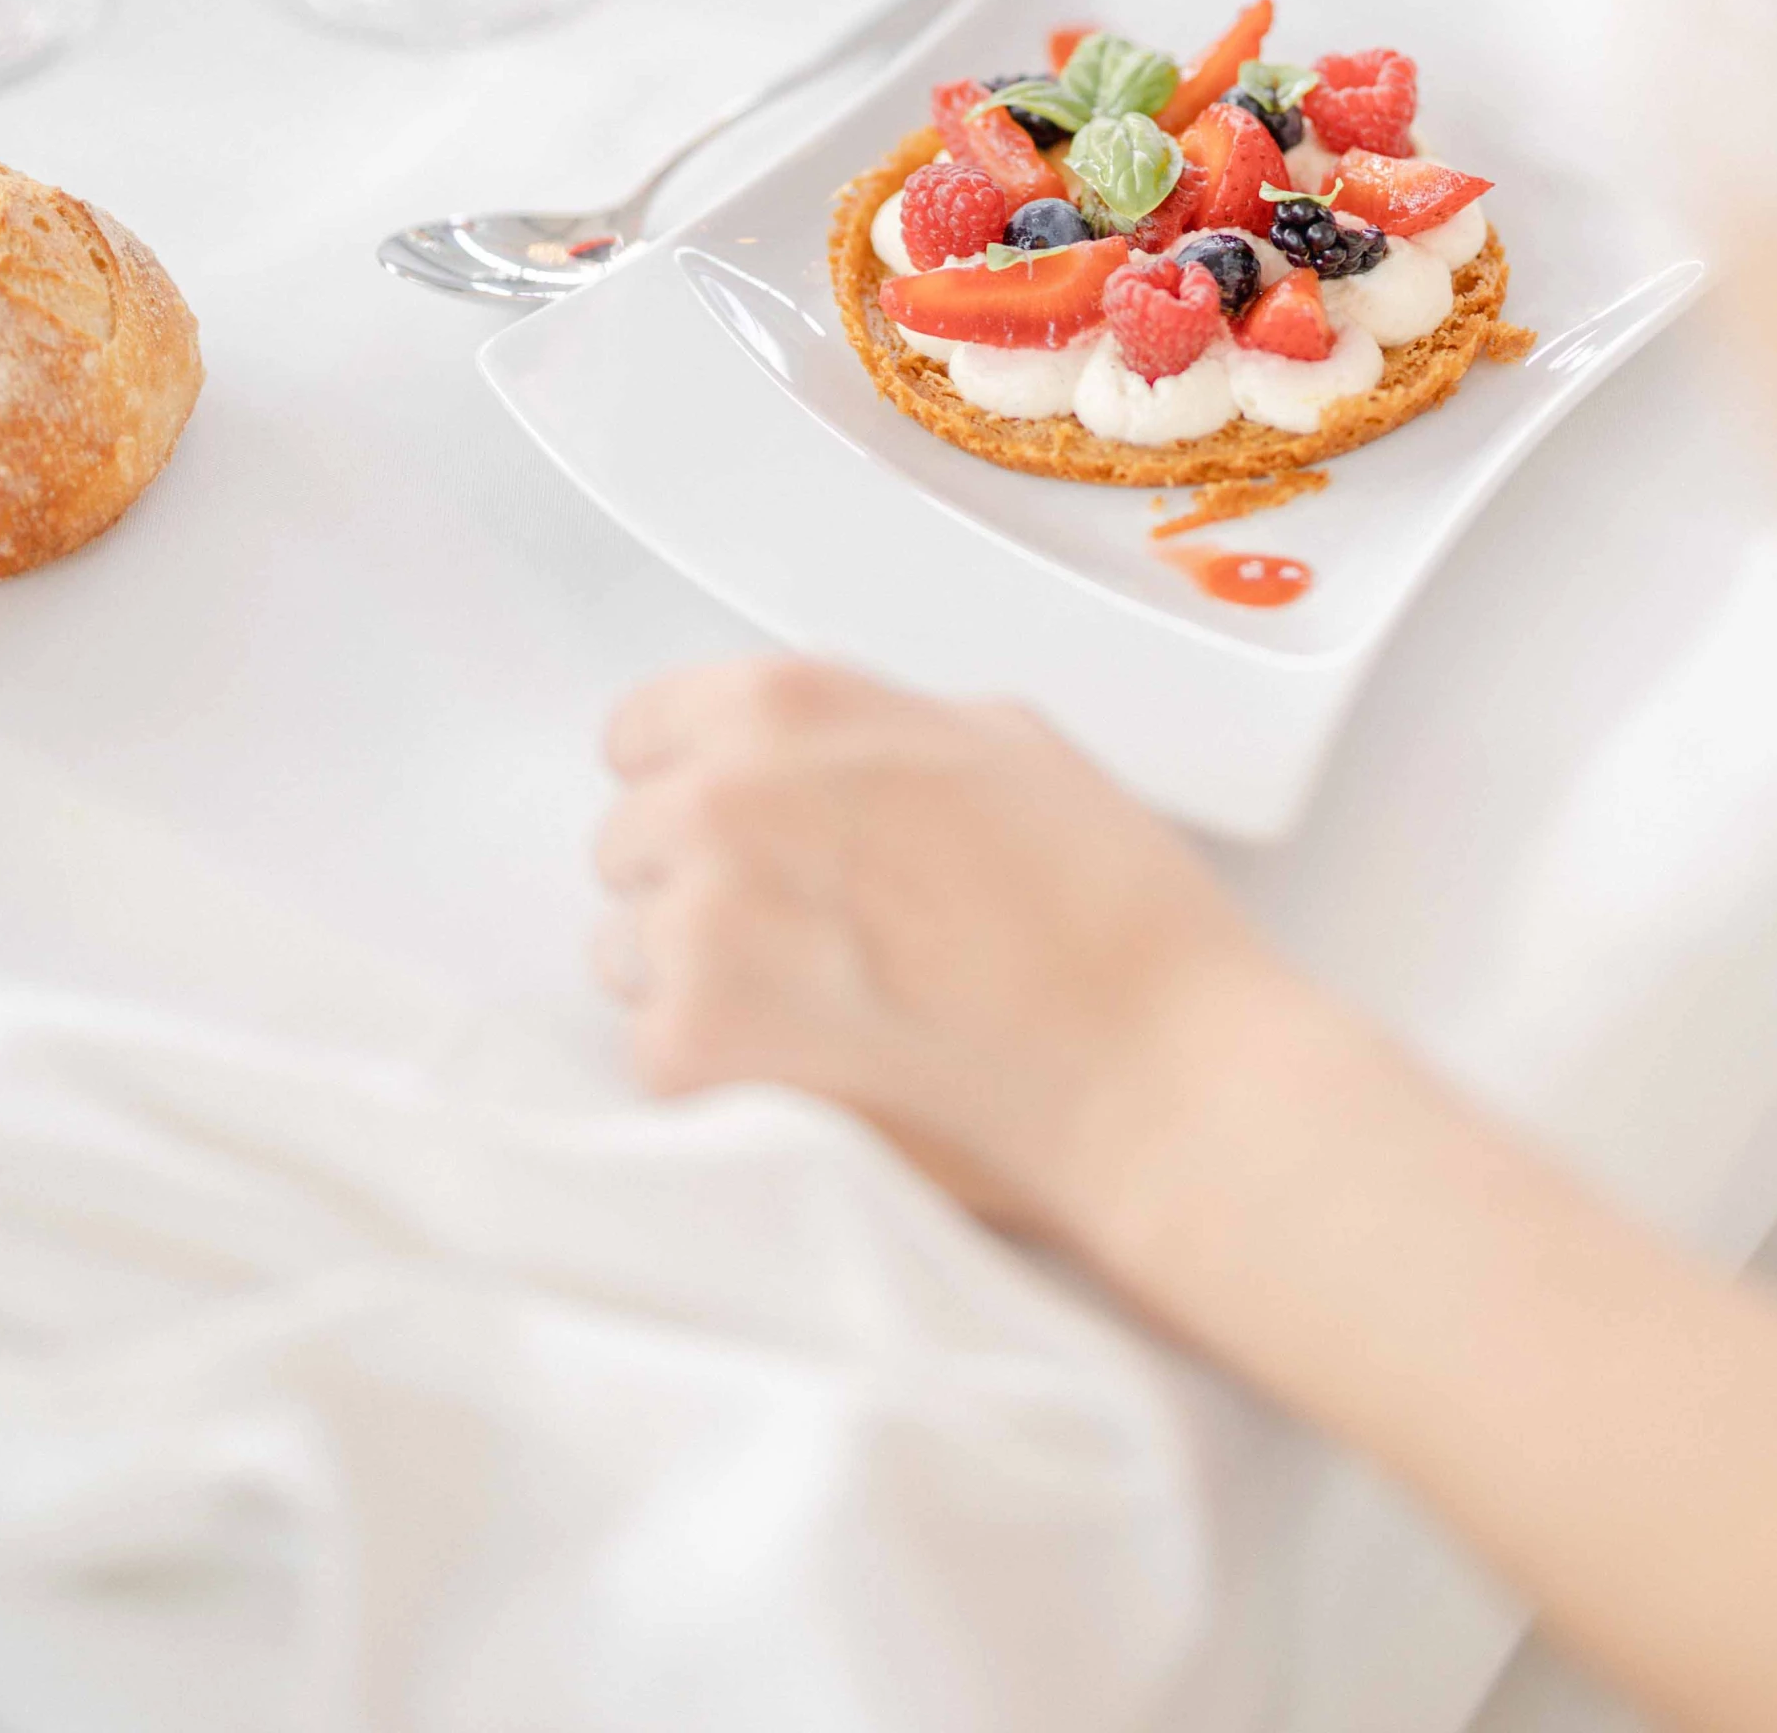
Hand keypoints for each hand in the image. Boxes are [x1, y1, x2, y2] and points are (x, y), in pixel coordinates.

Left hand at [594, 656, 1266, 1233]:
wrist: (1148, 1068)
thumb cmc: (1104, 908)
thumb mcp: (999, 740)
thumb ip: (873, 731)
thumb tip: (824, 760)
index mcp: (789, 705)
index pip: (642, 729)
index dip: (697, 780)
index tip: (737, 824)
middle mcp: (722, 800)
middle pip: (629, 842)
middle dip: (698, 881)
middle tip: (806, 929)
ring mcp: (699, 929)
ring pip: (627, 949)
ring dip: (698, 976)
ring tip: (823, 1003)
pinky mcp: (693, 1053)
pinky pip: (655, 1051)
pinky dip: (721, 1070)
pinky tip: (822, 1063)